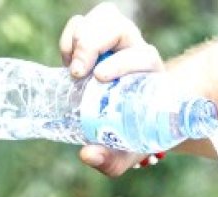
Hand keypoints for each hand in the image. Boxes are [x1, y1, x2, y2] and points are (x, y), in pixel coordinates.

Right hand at [59, 2, 164, 176]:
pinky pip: (82, 24)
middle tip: (77, 71)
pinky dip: (70, 38)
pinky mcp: (95, 41)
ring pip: (102, 17)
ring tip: (71, 67)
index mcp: (150, 75)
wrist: (135, 122)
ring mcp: (115, 42)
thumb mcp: (125, 153)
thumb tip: (87, 154)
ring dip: (80, 36)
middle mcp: (135, 51)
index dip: (122, 62)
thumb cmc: (134, 137)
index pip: (143, 56)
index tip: (100, 78)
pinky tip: (66, 63)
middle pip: (118, 25)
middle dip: (93, 41)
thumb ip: (109, 159)